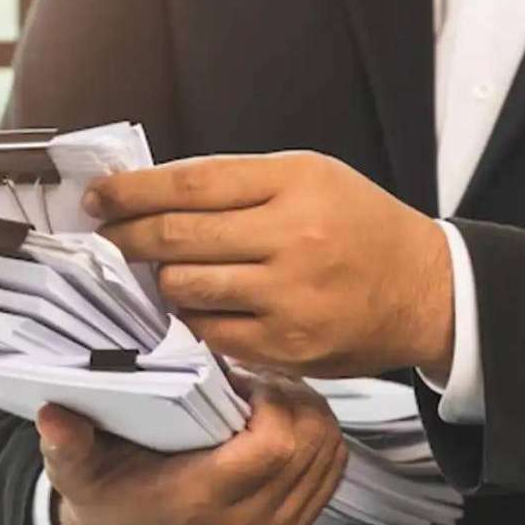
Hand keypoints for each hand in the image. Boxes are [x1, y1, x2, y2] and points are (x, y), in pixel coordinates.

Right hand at [37, 375, 347, 524]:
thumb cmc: (106, 504)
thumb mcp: (78, 476)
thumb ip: (68, 446)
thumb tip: (53, 414)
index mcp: (203, 501)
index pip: (277, 445)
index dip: (274, 400)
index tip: (243, 377)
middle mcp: (251, 523)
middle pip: (313, 445)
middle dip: (295, 398)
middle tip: (257, 378)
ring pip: (329, 458)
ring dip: (309, 416)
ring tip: (269, 395)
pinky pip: (329, 477)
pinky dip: (317, 442)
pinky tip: (281, 423)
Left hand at [85, 152, 454, 379]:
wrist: (426, 290)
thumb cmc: (358, 227)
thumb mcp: (308, 178)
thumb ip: (235, 184)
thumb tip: (151, 193)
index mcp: (295, 183)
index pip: (190, 184)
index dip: (132, 191)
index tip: (98, 196)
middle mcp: (292, 237)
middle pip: (177, 237)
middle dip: (126, 238)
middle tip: (104, 237)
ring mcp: (289, 297)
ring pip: (185, 288)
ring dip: (159, 281)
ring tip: (158, 272)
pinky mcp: (287, 346)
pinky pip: (209, 332)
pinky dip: (191, 319)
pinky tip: (193, 306)